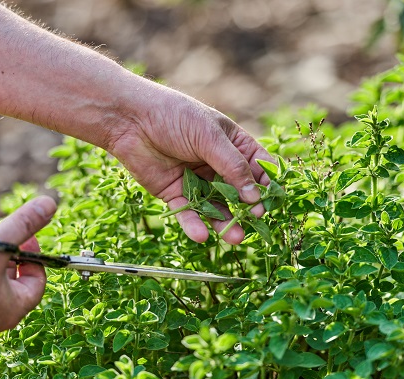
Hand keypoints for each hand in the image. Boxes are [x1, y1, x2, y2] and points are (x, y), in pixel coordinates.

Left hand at [103, 80, 275, 244]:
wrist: (130, 119)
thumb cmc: (174, 116)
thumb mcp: (209, 137)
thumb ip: (233, 167)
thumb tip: (254, 196)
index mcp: (232, 144)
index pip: (258, 166)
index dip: (267, 184)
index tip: (274, 202)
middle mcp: (216, 163)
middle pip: (238, 192)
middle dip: (248, 208)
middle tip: (255, 222)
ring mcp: (196, 179)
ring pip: (215, 207)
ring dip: (225, 222)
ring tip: (235, 237)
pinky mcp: (174, 193)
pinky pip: (188, 212)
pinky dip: (194, 225)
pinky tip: (203, 235)